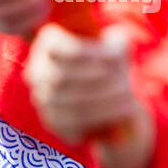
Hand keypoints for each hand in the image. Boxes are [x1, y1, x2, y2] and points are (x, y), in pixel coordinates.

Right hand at [24, 22, 153, 167]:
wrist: (107, 94)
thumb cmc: (110, 62)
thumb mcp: (117, 47)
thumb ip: (118, 44)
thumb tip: (117, 50)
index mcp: (48, 43)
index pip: (56, 46)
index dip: (84, 53)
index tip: (112, 60)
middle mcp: (38, 71)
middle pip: (63, 77)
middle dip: (100, 83)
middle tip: (127, 86)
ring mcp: (41, 99)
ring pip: (69, 103)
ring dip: (104, 103)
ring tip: (129, 101)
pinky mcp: (52, 122)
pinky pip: (72, 125)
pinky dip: (98, 119)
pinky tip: (119, 115)